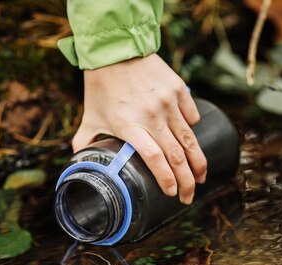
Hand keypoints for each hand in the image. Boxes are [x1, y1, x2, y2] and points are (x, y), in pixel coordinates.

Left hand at [72, 54, 206, 204]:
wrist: (116, 50)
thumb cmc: (101, 87)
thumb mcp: (89, 118)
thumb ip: (85, 143)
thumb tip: (80, 166)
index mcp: (129, 126)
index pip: (154, 158)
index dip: (166, 179)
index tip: (172, 194)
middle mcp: (151, 116)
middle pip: (177, 156)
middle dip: (188, 181)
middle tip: (189, 196)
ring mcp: (167, 102)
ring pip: (190, 140)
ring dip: (198, 162)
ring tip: (201, 177)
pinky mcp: (178, 90)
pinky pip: (192, 117)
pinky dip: (193, 131)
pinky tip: (191, 143)